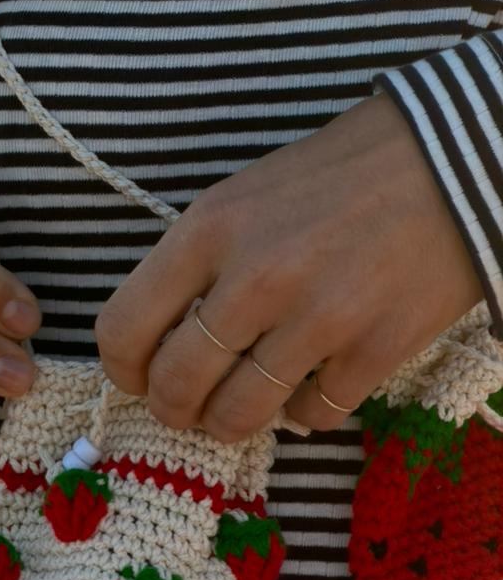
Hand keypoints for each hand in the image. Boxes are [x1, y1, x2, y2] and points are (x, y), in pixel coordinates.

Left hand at [92, 91, 485, 439]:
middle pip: (176, 385)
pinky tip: (310, 385)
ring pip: (236, 415)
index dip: (123, 369)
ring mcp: (317, 319)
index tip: (138, 377)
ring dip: (229, 423)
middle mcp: (255, 278)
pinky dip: (303, 412)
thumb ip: (198, 263)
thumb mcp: (245, 196)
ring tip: (238, 409)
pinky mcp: (373, 350)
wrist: (457, 156)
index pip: (124, 328)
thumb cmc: (341, 175)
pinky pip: (310, 416)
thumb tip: (160, 336)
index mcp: (209, 231)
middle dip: (173, 409)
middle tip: (187, 408)